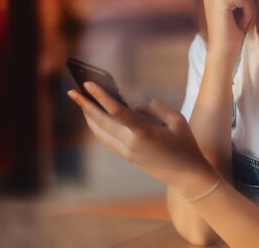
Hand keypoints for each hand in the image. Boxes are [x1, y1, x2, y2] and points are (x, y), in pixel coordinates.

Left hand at [67, 82, 217, 198]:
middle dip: (84, 105)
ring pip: (99, 131)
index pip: (116, 111)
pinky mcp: (126, 156)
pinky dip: (96, 126)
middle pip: (101, 121)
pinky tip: (93, 116)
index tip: (88, 83)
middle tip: (71, 90)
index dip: (100, 96)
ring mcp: (126, 152)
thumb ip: (155, 107)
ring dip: (88, 115)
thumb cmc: (184, 144)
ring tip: (80, 100)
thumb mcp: (176, 119)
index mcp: (143, 132)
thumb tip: (135, 107)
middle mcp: (130, 143)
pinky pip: (105, 139)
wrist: (186, 175)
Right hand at [202, 0, 255, 62]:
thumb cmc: (234, 31)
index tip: (237, 17)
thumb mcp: (237, 5)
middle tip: (239, 22)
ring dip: (249, 10)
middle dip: (248, 5)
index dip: (246, 1)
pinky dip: (249, 14)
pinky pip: (246, 0)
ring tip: (239, 23)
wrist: (224, 52)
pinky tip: (239, 25)